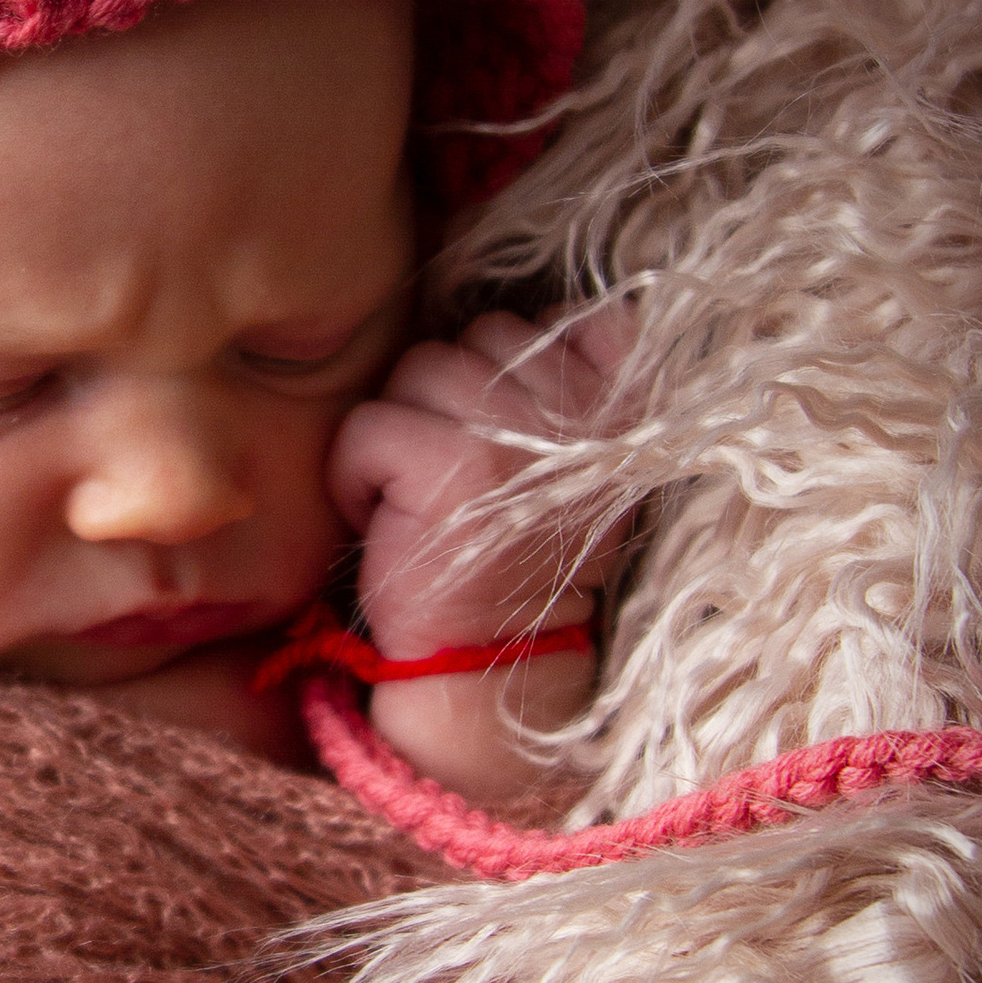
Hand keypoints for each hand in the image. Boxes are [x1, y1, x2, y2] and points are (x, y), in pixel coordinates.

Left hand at [329, 307, 631, 666]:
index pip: (562, 319)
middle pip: (478, 340)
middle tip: (460, 484)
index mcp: (626, 404)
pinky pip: (368, 423)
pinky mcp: (449, 461)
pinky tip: (386, 524)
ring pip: (421, 368)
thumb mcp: (575, 465)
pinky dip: (355, 477)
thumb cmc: (518, 557)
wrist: (494, 665)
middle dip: (448, 405)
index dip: (511, 376)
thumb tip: (523, 317)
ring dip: (402, 433)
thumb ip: (573, 383)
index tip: (507, 451)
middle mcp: (585, 409)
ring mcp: (516, 431)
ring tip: (425, 501)